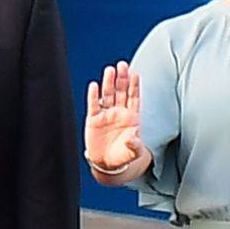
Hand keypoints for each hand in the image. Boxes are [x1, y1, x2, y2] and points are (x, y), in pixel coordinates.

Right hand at [83, 61, 144, 178]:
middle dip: (122, 78)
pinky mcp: (94, 119)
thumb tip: (133, 137)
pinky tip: (94, 85)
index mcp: (131, 117)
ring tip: (110, 70)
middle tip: (122, 65)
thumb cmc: (123, 155)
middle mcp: (119, 112)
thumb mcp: (133, 152)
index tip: (135, 74)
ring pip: (108, 94)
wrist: (107, 164)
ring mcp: (106, 114)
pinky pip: (93, 104)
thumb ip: (135, 145)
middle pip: (121, 91)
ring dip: (109, 82)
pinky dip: (93, 95)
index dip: (134, 86)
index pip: (134, 97)